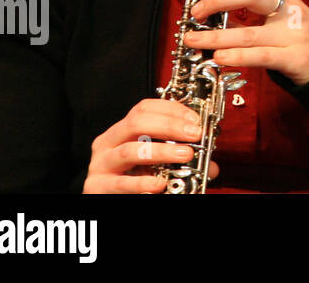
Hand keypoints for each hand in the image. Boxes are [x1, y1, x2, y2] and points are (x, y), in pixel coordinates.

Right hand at [84, 98, 213, 192]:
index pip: (143, 108)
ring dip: (161, 152)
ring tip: (185, 155)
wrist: (110, 200)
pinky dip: (143, 183)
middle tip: (194, 135)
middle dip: (169, 126)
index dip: (172, 110)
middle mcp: (108, 143)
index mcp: (122, 131)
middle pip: (136, 123)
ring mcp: (100, 165)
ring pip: (129, 151)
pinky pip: (121, 183)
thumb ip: (180, 159)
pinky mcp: (97, 187)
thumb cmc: (134, 179)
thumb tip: (211, 166)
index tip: (195, 120)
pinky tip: (160, 184)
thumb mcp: (156, 164)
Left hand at [185, 0, 308, 86]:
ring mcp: (293, 34)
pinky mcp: (295, 58)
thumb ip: (247, 16)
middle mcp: (288, 10)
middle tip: (196, 13)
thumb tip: (210, 16)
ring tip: (193, 40)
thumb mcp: (278, 18)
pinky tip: (219, 57)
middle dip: (218, 0)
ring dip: (215, 37)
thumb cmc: (299, 38)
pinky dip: (238, 57)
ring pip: (249, 33)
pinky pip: (262, 56)